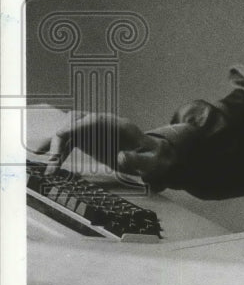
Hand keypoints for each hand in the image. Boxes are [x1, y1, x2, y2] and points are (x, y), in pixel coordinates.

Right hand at [37, 112, 174, 188]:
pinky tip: (51, 164)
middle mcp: (106, 124)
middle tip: (54, 161)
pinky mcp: (90, 139)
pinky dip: (59, 151)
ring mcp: (96, 130)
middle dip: (63, 138)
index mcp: (122, 126)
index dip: (80, 124)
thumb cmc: (154, 159)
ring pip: (70, 131)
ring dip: (57, 146)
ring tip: (48, 166)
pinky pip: (70, 142)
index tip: (64, 133)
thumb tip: (121, 158)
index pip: (98, 119)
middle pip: (78, 122)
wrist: (154, 157)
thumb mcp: (152, 162)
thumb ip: (138, 160)